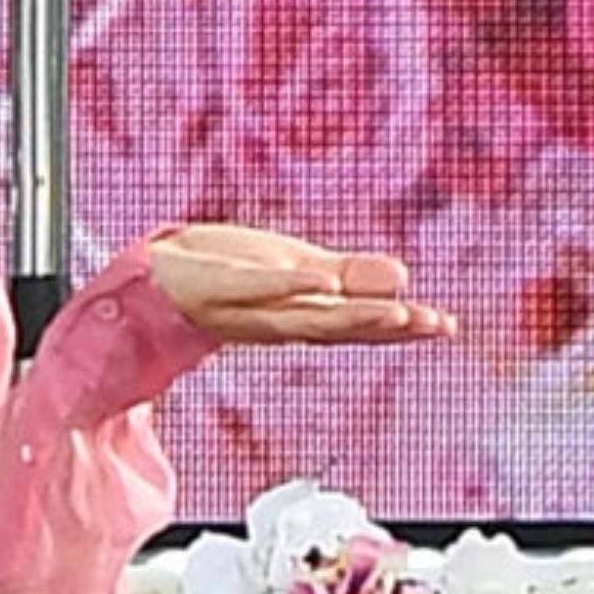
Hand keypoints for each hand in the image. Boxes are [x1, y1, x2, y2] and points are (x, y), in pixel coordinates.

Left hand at [142, 223, 456, 352]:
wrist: (150, 275)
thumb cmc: (223, 271)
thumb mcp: (293, 267)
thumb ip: (344, 276)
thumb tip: (400, 279)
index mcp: (297, 312)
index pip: (355, 322)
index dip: (399, 326)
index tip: (443, 326)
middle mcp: (274, 316)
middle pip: (336, 326)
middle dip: (385, 326)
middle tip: (427, 324)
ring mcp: (245, 303)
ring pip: (304, 316)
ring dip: (350, 314)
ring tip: (394, 311)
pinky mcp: (216, 282)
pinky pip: (255, 288)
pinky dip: (289, 286)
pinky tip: (322, 280)